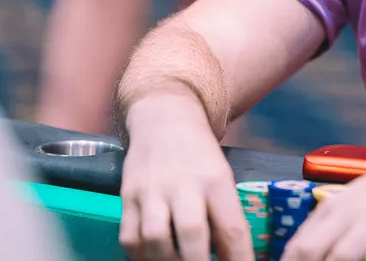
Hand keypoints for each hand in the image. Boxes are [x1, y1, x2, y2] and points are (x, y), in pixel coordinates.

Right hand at [119, 93, 253, 260]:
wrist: (164, 118)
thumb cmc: (199, 156)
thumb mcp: (222, 179)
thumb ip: (225, 218)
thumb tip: (232, 259)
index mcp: (216, 181)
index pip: (232, 227)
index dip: (238, 259)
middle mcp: (183, 184)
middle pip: (191, 233)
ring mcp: (151, 191)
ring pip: (154, 237)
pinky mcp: (127, 197)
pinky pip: (129, 237)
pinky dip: (141, 255)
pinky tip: (154, 257)